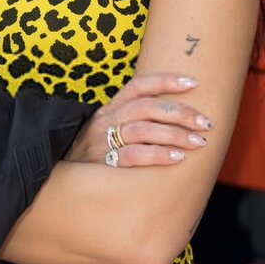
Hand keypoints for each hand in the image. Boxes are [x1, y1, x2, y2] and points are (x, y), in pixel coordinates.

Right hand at [65, 72, 213, 166]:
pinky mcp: (103, 164)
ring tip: (199, 142)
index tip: (193, 84)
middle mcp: (105, 120)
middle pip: (147, 107)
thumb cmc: (91, 157)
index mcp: (108, 109)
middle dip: (180, 112)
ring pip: (144, 129)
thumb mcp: (105, 132)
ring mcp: (102, 141)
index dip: (166, 81)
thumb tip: (170, 118)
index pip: (139, 86)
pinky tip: (178, 158)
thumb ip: (130, 123)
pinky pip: (134, 155)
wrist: (58, 181)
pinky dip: (158, 155)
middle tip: (206, 123)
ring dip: (175, 134)